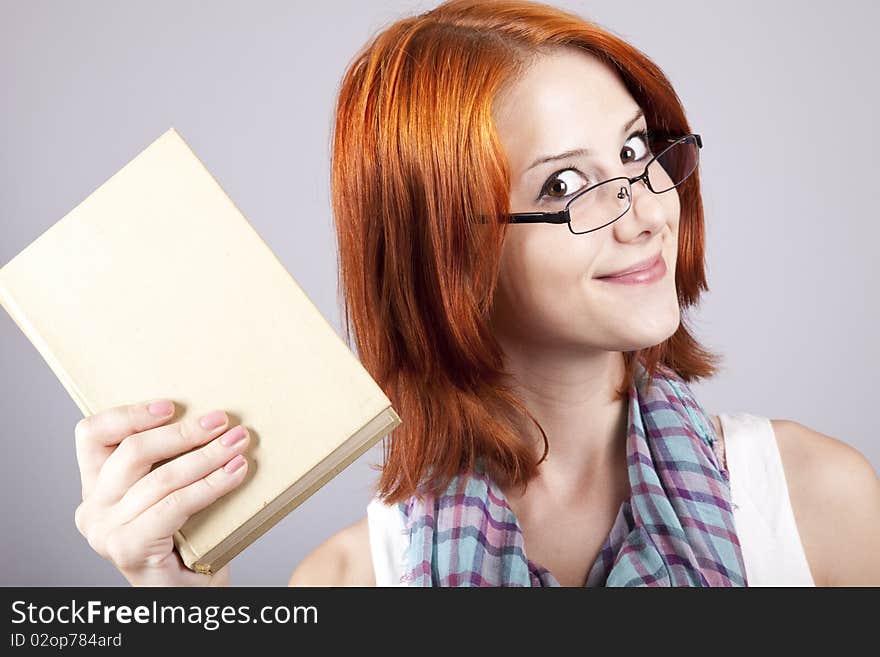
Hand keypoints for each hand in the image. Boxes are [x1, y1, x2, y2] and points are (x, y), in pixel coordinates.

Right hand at [73, 399, 249, 585]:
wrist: (187, 595)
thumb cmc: (185, 541)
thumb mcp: (169, 492)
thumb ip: (170, 461)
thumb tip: (212, 418)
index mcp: (96, 485)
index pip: (92, 435)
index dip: (129, 414)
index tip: (171, 405)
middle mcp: (93, 507)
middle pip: (132, 451)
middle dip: (183, 432)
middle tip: (223, 422)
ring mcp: (106, 531)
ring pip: (160, 478)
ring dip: (207, 456)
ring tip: (238, 444)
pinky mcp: (129, 548)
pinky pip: (175, 505)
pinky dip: (211, 485)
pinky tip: (236, 473)